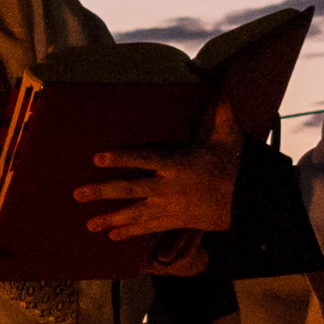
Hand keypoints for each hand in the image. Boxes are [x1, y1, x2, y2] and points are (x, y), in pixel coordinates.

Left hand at [82, 99, 241, 255]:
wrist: (246, 203)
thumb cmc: (233, 167)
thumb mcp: (229, 138)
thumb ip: (222, 114)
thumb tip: (224, 87)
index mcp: (178, 165)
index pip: (144, 159)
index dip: (121, 158)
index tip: (97, 157)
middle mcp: (168, 188)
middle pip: (130, 189)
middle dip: (102, 192)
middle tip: (77, 194)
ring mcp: (169, 208)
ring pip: (134, 214)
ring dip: (110, 219)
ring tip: (88, 224)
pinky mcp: (173, 221)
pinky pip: (147, 228)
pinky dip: (129, 233)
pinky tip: (110, 236)